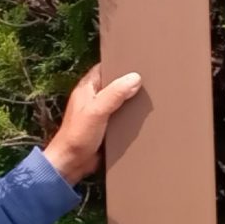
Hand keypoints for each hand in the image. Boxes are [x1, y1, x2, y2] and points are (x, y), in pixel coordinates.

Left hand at [41, 66, 142, 184]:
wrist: (72, 163)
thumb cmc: (78, 135)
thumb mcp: (97, 111)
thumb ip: (114, 94)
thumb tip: (135, 78)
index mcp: (87, 88)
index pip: (105, 68)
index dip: (120, 63)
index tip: (139, 60)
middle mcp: (93, 97)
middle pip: (115, 84)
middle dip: (130, 82)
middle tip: (151, 78)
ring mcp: (100, 112)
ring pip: (120, 100)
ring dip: (132, 100)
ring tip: (152, 95)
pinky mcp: (106, 127)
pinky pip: (121, 116)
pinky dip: (131, 115)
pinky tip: (144, 115)